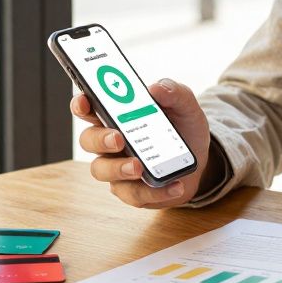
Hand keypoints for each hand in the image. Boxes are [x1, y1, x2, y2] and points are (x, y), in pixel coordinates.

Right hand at [70, 78, 211, 208]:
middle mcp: (110, 141)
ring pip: (102, 170)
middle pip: (89, 139)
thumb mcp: (185, 106)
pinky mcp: (131, 190)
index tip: (85, 102)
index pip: (89, 107)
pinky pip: (132, 194)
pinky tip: (174, 185)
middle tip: (119, 139)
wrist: (200, 161)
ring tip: (139, 167)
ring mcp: (117, 167)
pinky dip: (153, 191)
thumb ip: (174, 92)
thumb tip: (157, 88)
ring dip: (118, 169)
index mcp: (116, 115)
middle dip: (100, 139)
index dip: (81, 104)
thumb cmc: (184, 128)